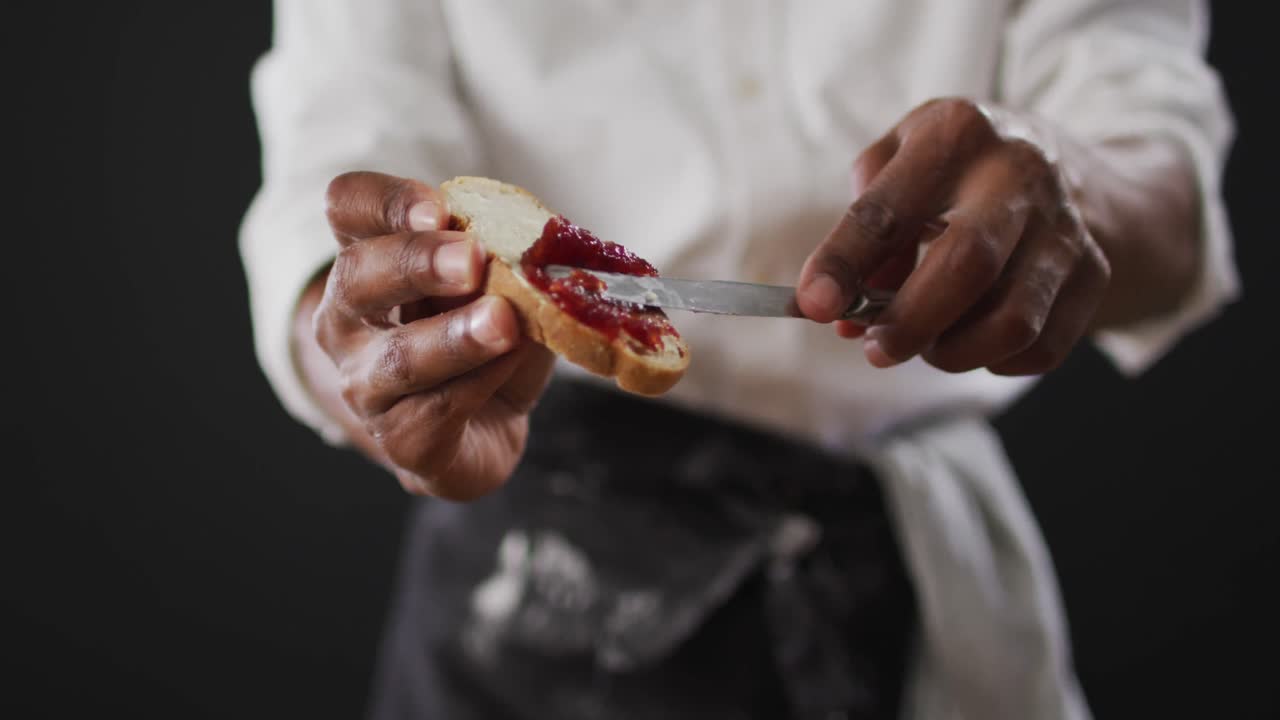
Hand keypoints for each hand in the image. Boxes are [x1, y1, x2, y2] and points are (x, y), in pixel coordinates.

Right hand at [308, 171, 553, 498]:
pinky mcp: (398, 438)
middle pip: (356, 275)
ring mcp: (365, 383)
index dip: (386, 202)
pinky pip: (434, 411)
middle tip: (471, 259)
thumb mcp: (504, 285)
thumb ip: (509, 261)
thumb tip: (535, 248)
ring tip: (502, 323)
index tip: (439, 208)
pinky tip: (509, 365)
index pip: (348, 208)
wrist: (488, 429)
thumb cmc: (486, 340)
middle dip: (416, 262)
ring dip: (452, 336)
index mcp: (369, 258)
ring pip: (397, 357)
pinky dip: (477, 385)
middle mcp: (347, 318)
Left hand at [797, 98, 1111, 375]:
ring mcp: (1064, 225)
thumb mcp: (902, 161)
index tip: (815, 305)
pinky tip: (975, 340)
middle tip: (876, 349)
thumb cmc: (958, 169)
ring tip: (927, 345)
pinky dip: (996, 361)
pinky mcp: (1096, 271)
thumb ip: (863, 228)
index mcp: (955, 135)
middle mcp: (1018, 174)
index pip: (887, 209)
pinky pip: (1042, 346)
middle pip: (966, 265)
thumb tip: (843, 310)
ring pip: (1013, 321)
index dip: (844, 262)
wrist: (1070, 165)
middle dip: (910, 322)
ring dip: (954, 352)